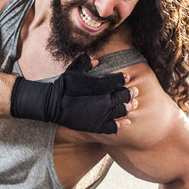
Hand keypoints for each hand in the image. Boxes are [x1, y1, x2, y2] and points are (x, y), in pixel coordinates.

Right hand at [10, 54, 137, 133]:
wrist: (53, 104)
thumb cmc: (63, 85)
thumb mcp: (74, 69)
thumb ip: (87, 63)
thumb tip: (96, 61)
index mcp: (102, 85)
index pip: (119, 81)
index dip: (123, 78)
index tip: (126, 77)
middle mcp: (106, 100)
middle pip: (124, 96)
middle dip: (130, 93)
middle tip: (135, 91)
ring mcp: (102, 114)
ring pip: (122, 110)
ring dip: (129, 107)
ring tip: (134, 104)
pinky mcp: (97, 126)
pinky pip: (113, 127)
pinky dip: (121, 124)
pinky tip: (127, 122)